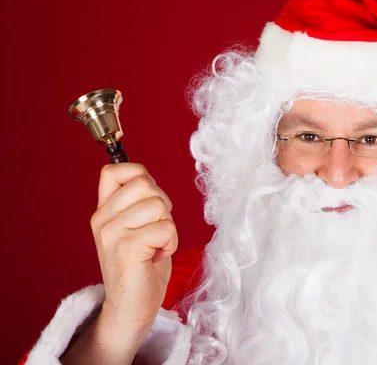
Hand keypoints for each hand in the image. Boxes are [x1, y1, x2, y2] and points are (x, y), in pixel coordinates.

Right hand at [91, 163, 177, 344]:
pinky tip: (157, 256)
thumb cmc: (141, 266)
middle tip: (155, 230)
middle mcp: (103, 219)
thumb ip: (137, 204)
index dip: (139, 176)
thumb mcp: (135, 228)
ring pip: (158, 205)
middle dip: (162, 205)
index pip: (114, 171)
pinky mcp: (127, 248)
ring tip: (156, 245)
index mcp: (104, 211)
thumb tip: (148, 181)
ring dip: (168, 226)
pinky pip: (166, 228)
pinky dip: (170, 243)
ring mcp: (112, 233)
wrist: (131, 307)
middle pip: (144, 184)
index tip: (148, 200)